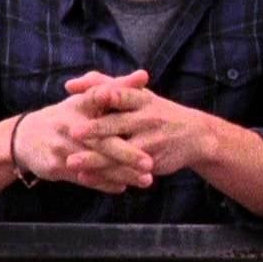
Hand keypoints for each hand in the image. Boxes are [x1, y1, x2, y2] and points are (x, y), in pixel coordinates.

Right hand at [15, 70, 154, 192]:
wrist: (26, 138)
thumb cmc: (67, 116)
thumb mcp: (87, 99)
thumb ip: (117, 88)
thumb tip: (145, 75)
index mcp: (79, 104)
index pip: (102, 99)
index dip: (121, 103)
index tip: (147, 109)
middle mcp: (69, 124)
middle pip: (101, 141)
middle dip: (127, 154)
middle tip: (150, 163)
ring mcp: (61, 147)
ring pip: (96, 164)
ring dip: (121, 174)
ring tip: (146, 181)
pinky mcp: (55, 166)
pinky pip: (84, 179)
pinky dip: (104, 184)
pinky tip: (123, 187)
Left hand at [68, 84, 220, 179]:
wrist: (195, 136)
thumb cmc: (156, 111)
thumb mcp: (138, 94)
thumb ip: (103, 85)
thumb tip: (68, 84)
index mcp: (142, 99)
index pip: (124, 94)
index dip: (110, 94)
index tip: (94, 95)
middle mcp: (147, 119)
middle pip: (118, 124)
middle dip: (97, 128)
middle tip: (73, 132)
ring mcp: (150, 142)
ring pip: (119, 152)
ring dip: (95, 158)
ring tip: (71, 162)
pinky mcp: (150, 163)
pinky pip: (124, 170)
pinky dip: (103, 175)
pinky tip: (84, 176)